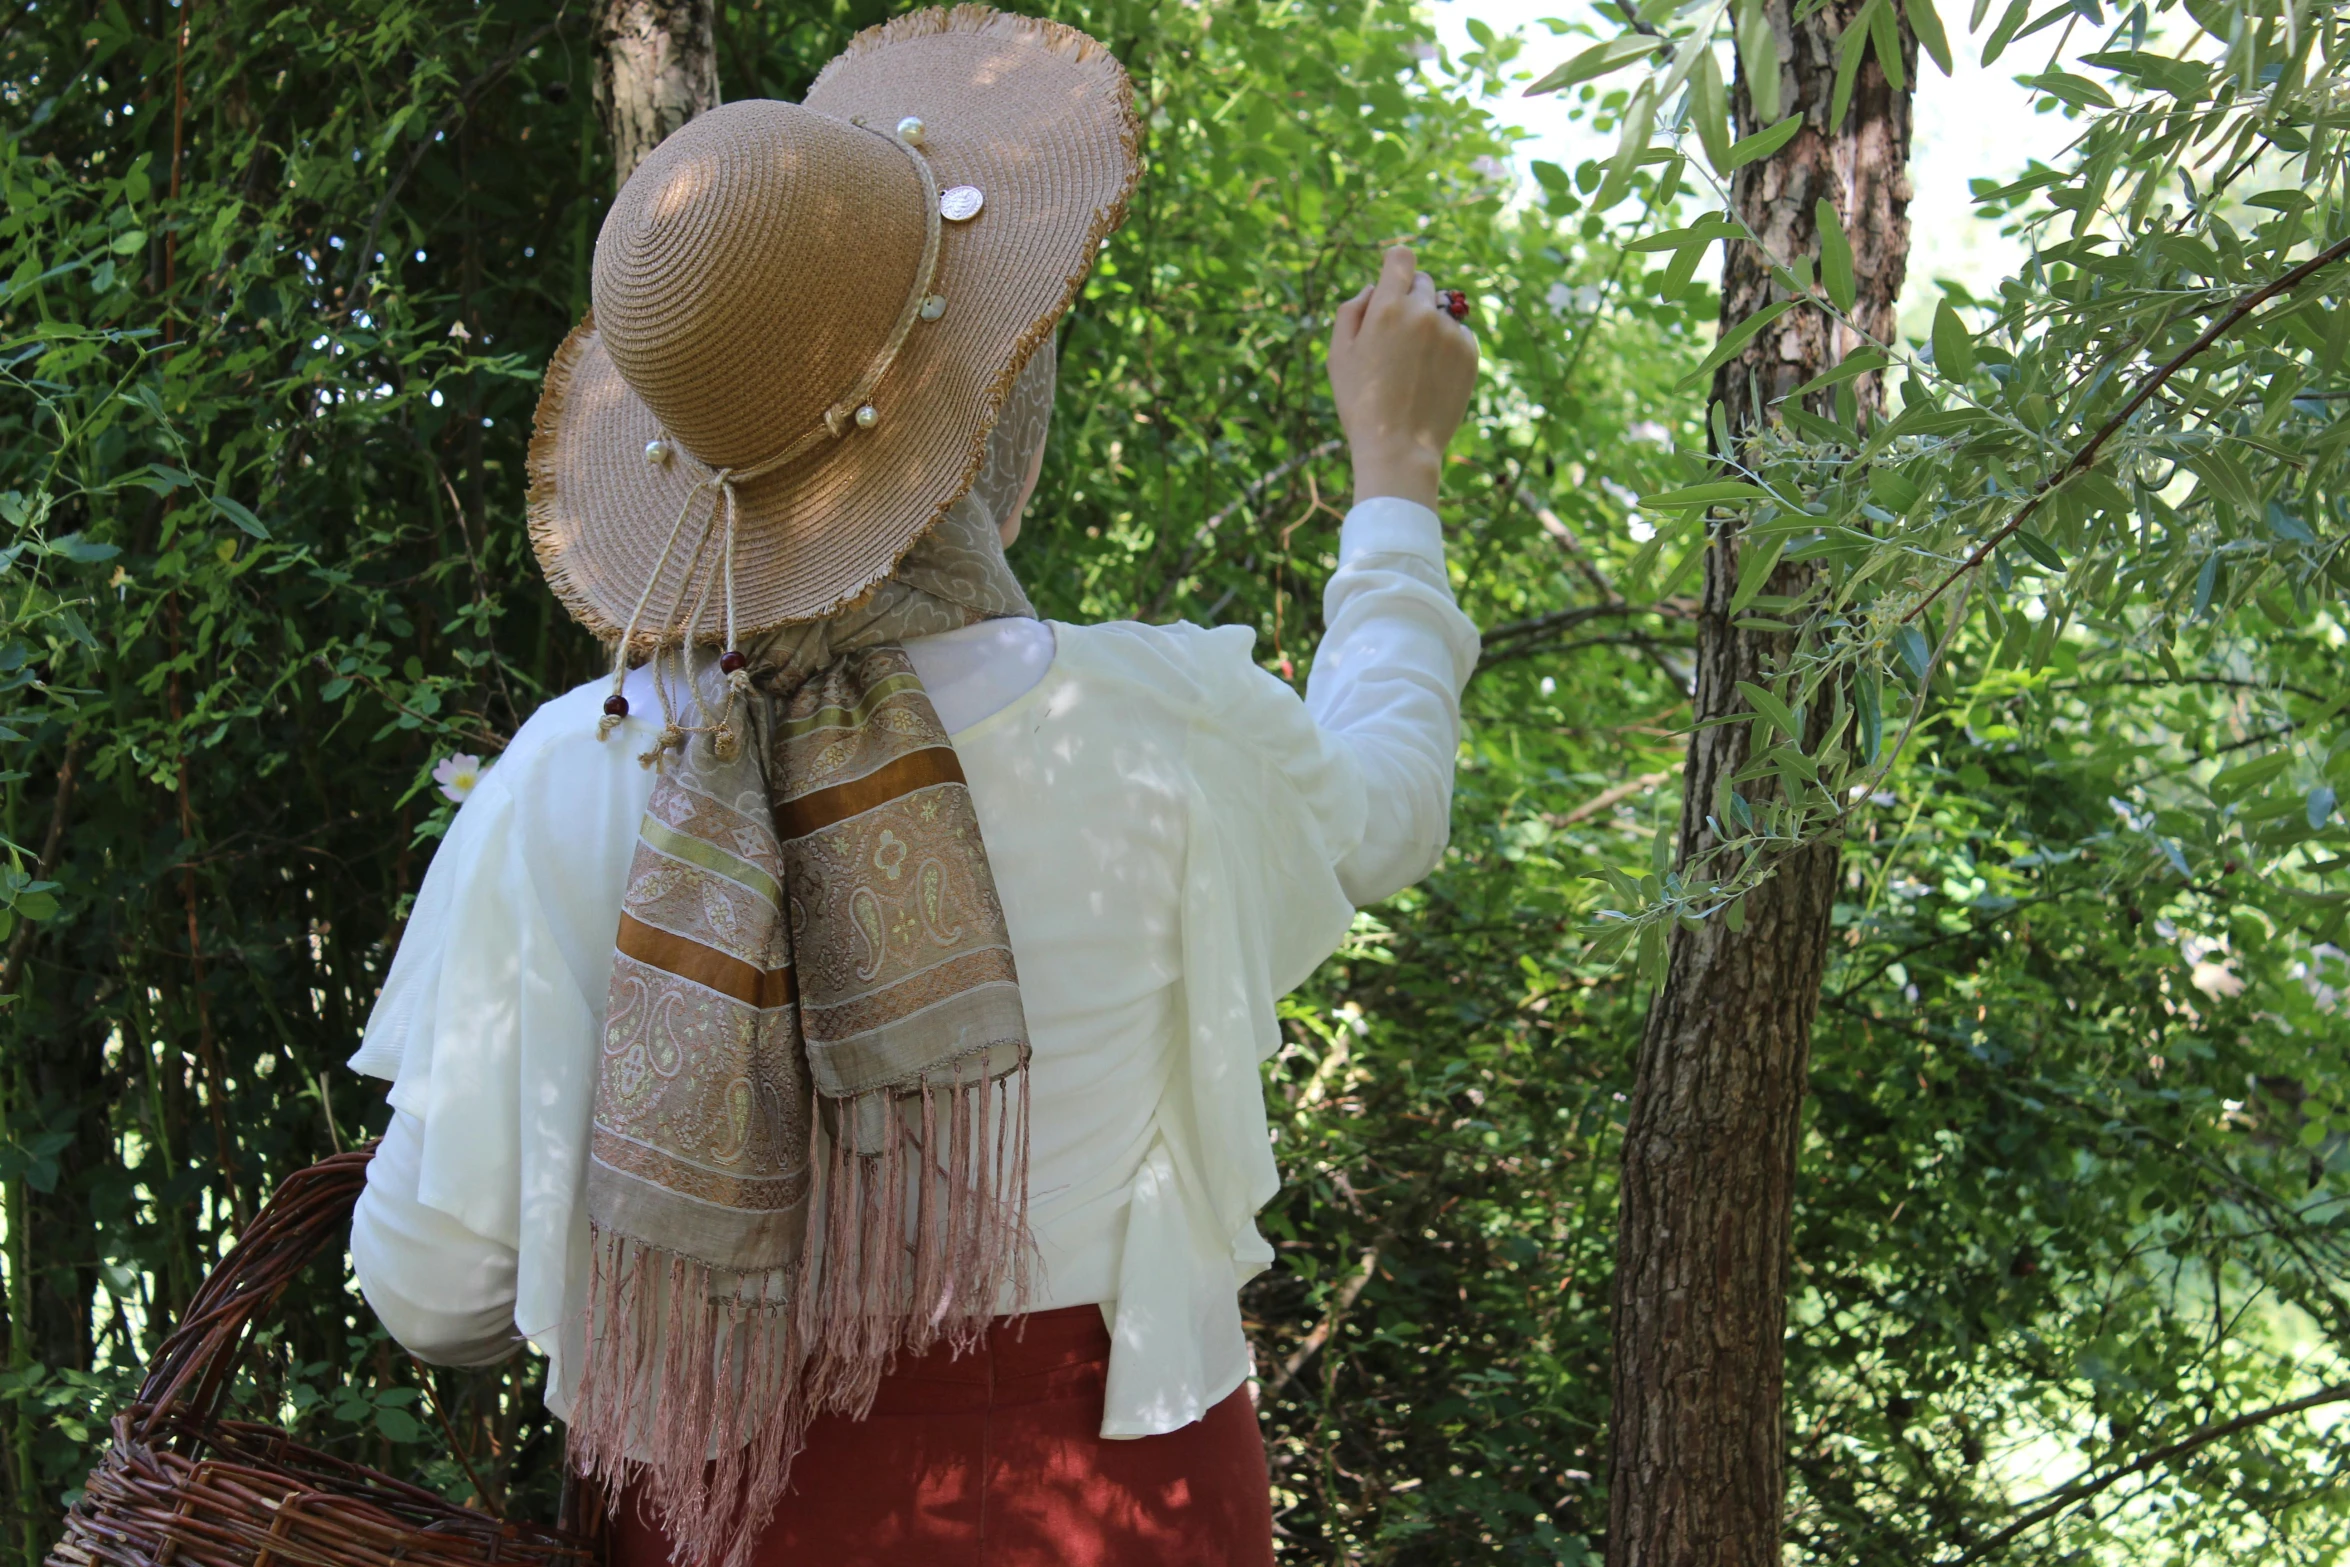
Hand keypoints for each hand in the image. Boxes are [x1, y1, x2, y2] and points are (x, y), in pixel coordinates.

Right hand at [1327, 245, 1479, 510]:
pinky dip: (1447, 346)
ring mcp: (1452, 333)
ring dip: (1430, 325)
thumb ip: (1351, 311)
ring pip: (1442, 311)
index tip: (1392, 281)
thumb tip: (1373, 288)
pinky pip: (1459, 334)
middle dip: (1410, 300)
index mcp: (1388, 307)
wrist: (1399, 448)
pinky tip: (1430, 376)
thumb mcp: (1338, 355)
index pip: (1401, 257)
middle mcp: (1424, 313)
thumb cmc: (1361, 403)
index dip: (1395, 266)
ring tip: (1413, 366)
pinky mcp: (1470, 354)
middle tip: (1396, 338)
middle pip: (1423, 282)